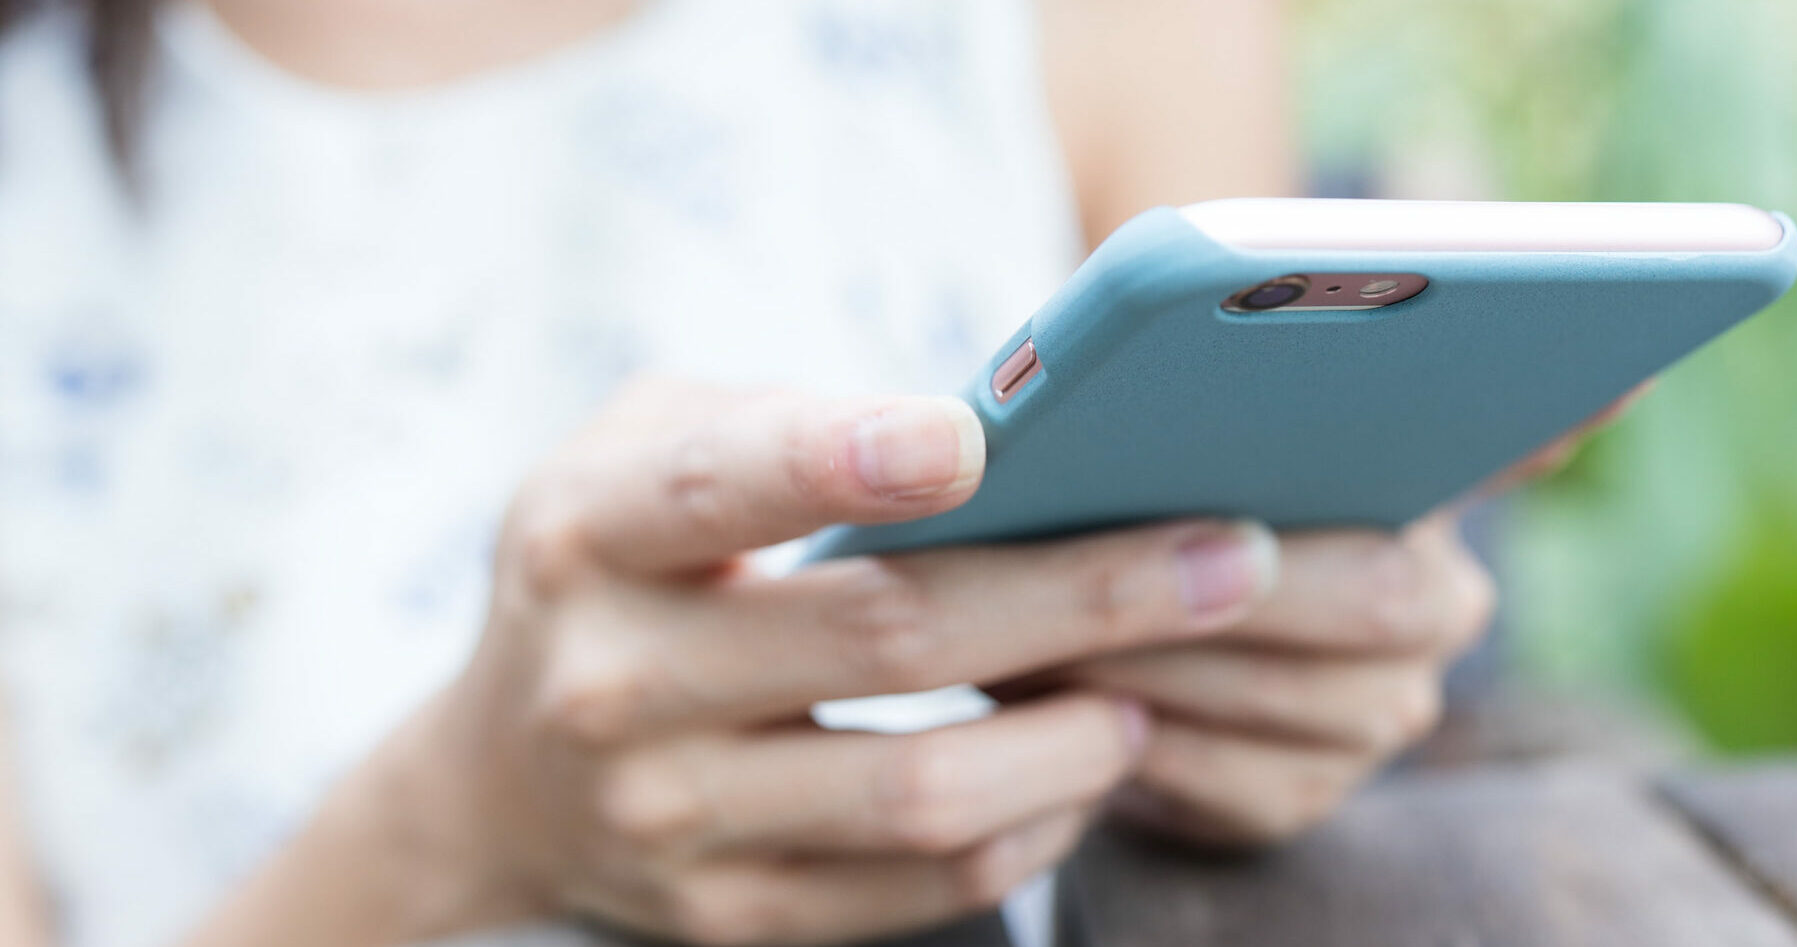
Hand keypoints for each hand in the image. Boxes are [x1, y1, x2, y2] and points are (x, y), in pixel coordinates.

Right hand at [214, 379, 1280, 946]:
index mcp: (587, 534)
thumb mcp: (643, 454)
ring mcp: (669, 822)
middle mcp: (612, 684)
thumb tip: (994, 427)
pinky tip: (1093, 764)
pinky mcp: (731, 920)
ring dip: (1076, 735)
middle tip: (1236, 555)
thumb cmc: (629, 562)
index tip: (976, 439)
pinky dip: (1034, 827)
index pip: (719, 487)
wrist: (502, 779)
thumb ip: (780, 421)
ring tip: (1168, 680)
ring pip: (919, 790)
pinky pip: (921, 889)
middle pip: (884, 636)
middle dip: (1083, 594)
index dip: (843, 459)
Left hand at [1031, 385, 1650, 846]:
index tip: (1614, 370)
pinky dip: (1156, 741)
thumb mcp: (1157, 417)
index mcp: (1425, 486)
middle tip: (1141, 547)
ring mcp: (1377, 710)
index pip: (1520, 437)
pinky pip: (1240, 783)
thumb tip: (1243, 266)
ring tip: (1067, 622)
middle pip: (1383, 594)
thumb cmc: (1118, 493)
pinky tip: (1087, 705)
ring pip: (1302, 697)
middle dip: (1248, 577)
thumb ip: (1223, 364)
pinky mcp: (1295, 795)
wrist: (1054, 630)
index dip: (1565, 417)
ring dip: (1178, 662)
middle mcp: (1436, 603)